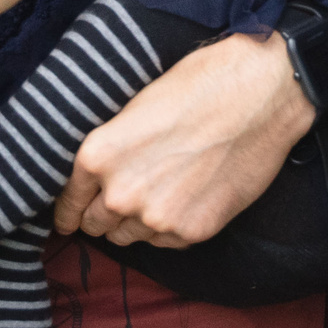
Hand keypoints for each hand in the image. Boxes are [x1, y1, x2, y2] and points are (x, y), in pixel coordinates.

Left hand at [52, 30, 314, 246]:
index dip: (69, 210)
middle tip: (121, 199)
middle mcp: (120, 194)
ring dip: (135, 223)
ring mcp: (156, 218)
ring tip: (158, 195)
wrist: (259, 96)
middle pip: (95, 225)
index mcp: (98, 155)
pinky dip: (168, 227)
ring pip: (128, 238)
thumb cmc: (198, 85)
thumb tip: (100, 174)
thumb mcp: (137, 108)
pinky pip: (164, 242)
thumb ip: (112, 148)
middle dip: (103, 215)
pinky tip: (184, 199)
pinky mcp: (192, 232)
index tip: (71, 217)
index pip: (68, 203)